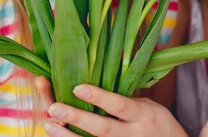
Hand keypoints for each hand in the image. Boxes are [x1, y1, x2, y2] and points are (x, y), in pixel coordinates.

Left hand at [35, 77, 186, 136]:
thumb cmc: (159, 125)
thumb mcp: (150, 107)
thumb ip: (127, 99)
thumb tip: (101, 77)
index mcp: (143, 115)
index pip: (119, 105)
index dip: (99, 97)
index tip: (77, 87)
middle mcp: (133, 134)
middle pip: (102, 128)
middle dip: (77, 118)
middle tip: (54, 107)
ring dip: (69, 136)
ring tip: (48, 124)